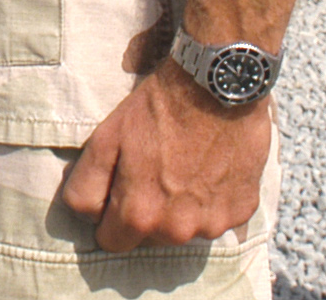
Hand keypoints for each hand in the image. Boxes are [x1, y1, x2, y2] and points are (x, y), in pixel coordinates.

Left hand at [58, 60, 271, 252]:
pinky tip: (211, 167)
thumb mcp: (106, 139)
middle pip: (151, 237)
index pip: (112, 242)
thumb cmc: (158, 109)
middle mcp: (177, 230)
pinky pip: (218, 216)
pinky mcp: (242, 210)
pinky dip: (213, 199)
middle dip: (148, 212)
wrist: (215, 84)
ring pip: (186, 230)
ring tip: (186, 166)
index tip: (120, 190)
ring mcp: (213, 223)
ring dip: (182, 209)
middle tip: (156, 170)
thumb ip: (86, 186)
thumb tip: (84, 215)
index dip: (111, 216)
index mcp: (140, 216)